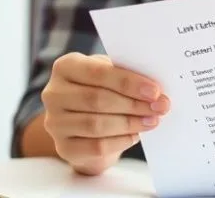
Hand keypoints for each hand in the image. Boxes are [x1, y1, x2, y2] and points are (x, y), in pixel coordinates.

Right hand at [41, 53, 169, 174]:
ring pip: (96, 124)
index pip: (98, 72)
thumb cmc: (104, 90)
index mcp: (66, 67)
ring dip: (130, 123)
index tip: (155, 91)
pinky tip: (136, 135)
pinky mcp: (63, 147)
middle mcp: (54, 93)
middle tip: (160, 107)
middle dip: (134, 104)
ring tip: (152, 120)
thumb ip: (128, 76)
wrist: (86, 124)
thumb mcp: (112, 76)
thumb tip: (157, 92)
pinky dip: (120, 141)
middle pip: (98, 99)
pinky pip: (96, 146)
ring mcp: (55, 122)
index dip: (129, 82)